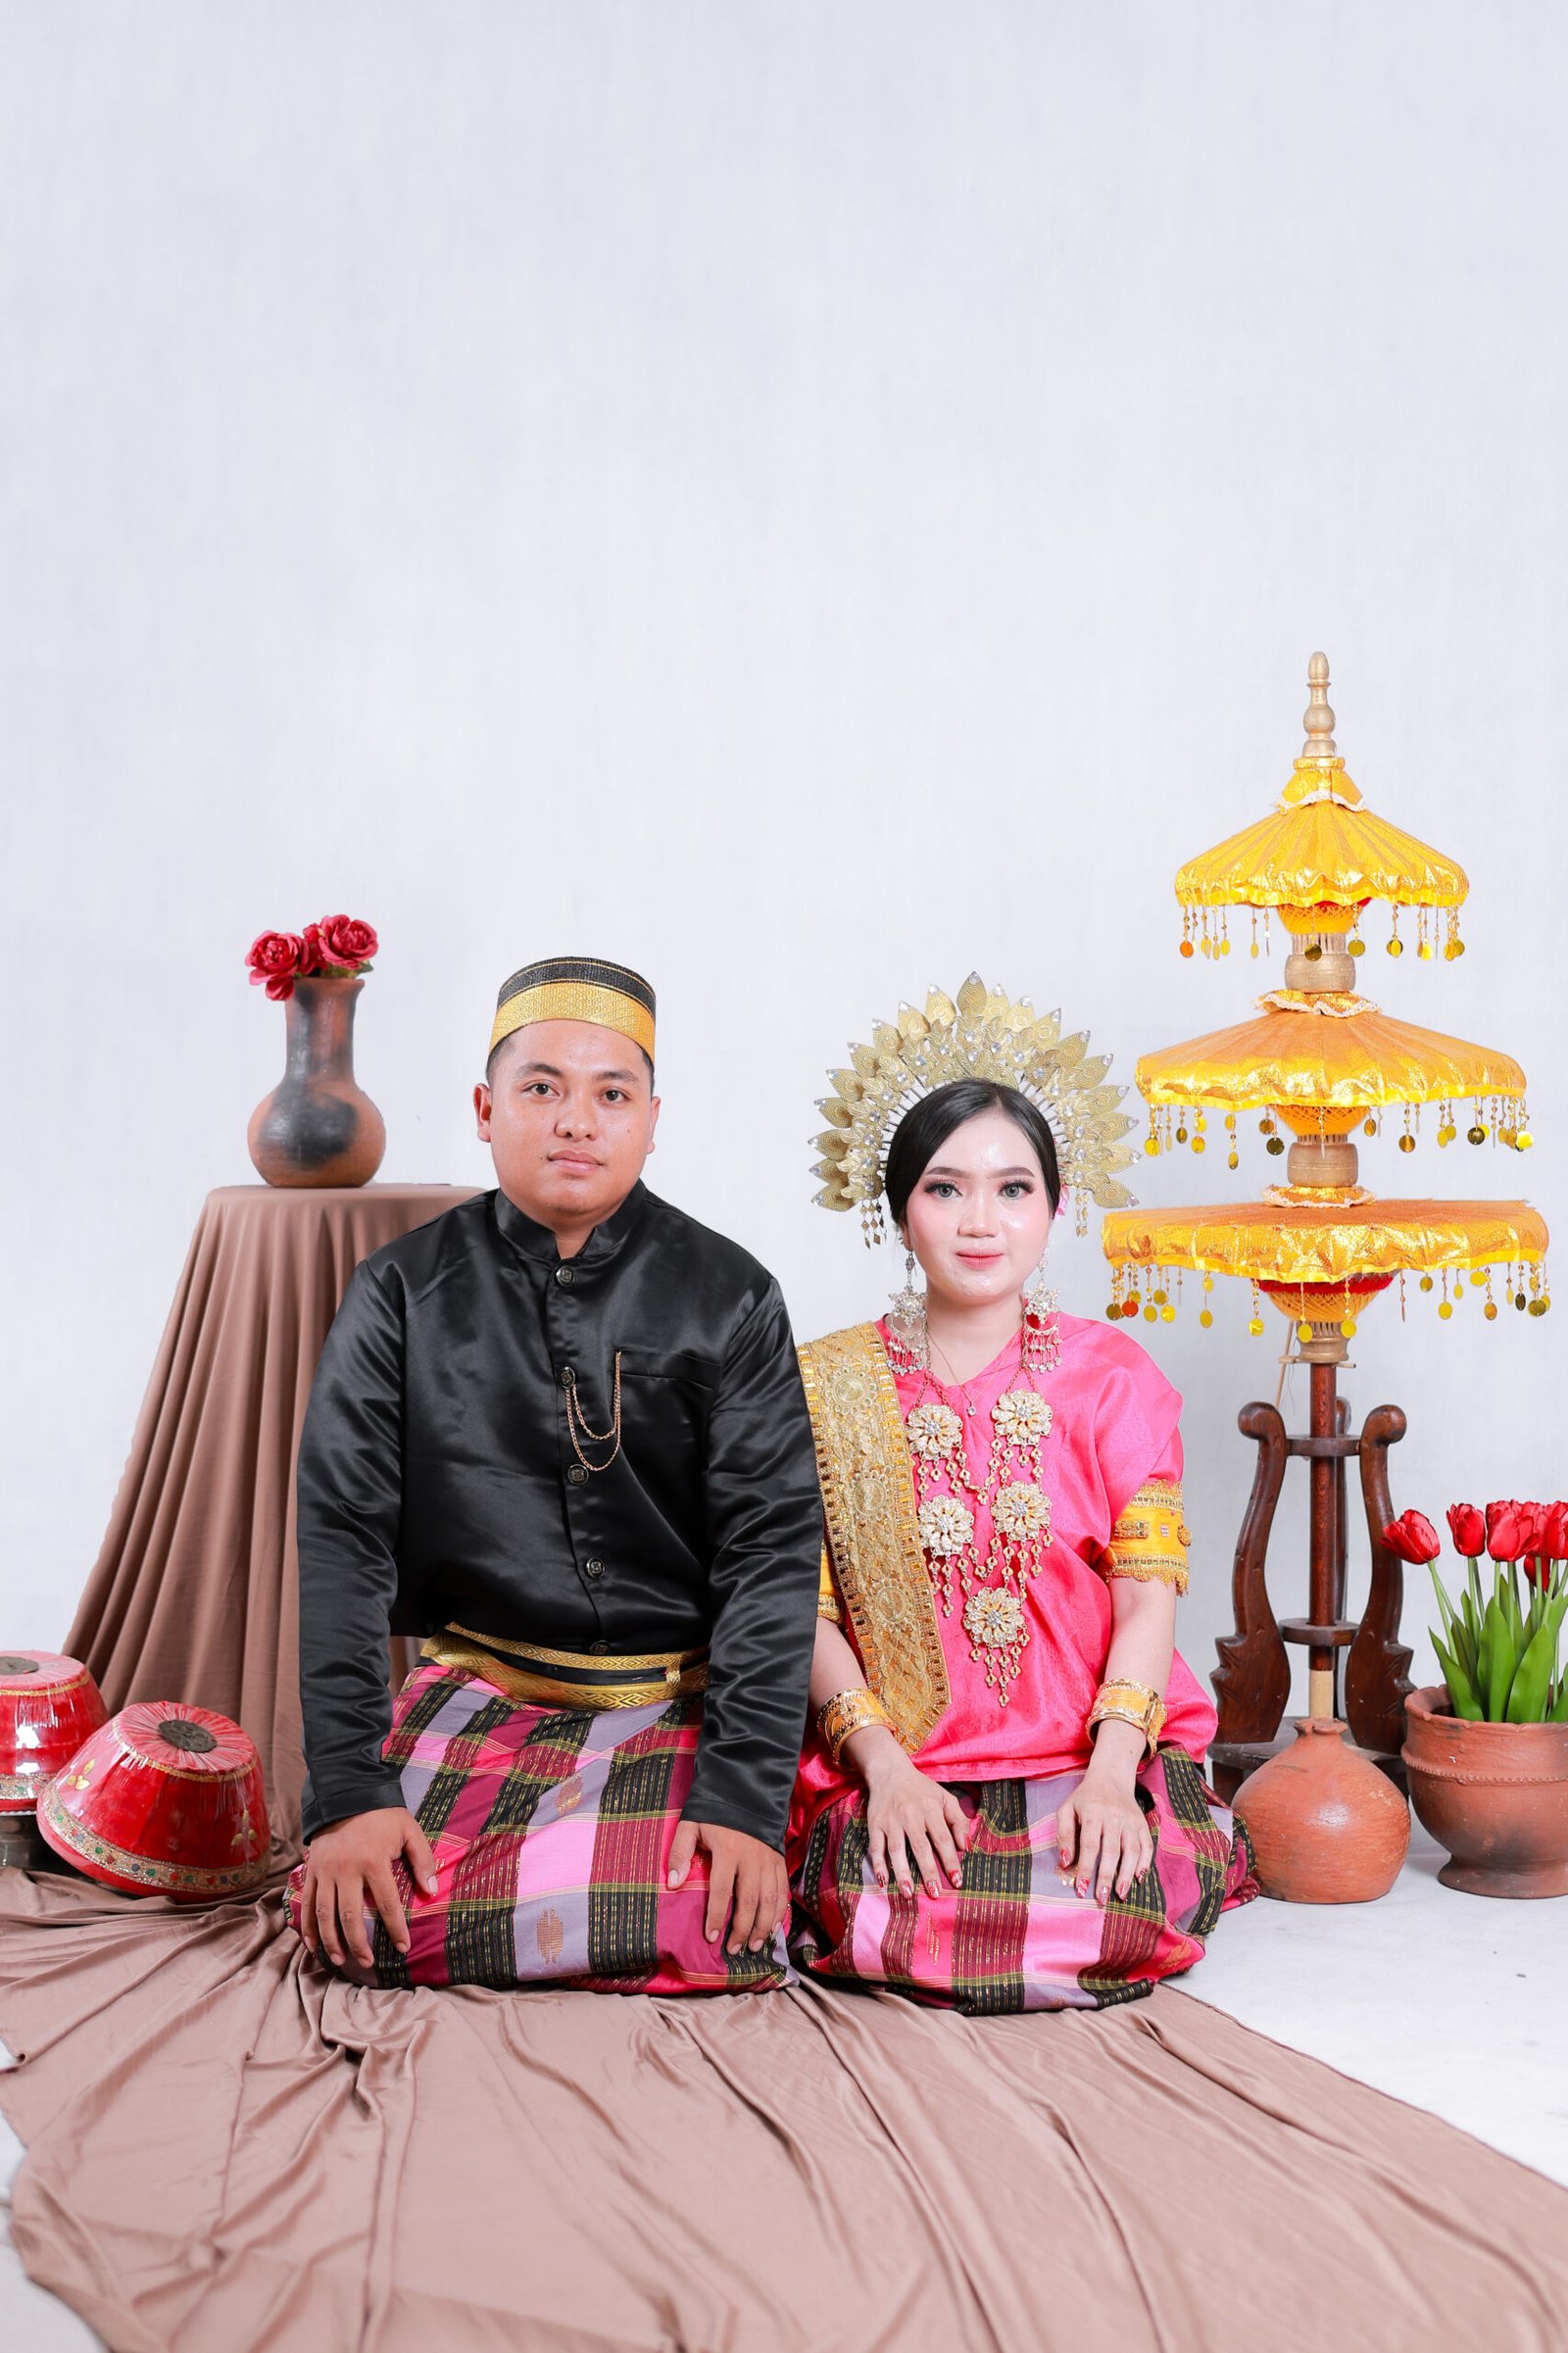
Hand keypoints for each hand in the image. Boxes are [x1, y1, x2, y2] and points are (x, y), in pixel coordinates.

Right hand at [299, 1806, 438, 1969]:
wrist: (346, 1793)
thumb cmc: (382, 1814)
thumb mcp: (409, 1829)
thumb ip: (422, 1859)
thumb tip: (431, 1891)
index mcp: (374, 1861)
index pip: (387, 1904)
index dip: (396, 1929)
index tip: (403, 1948)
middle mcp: (347, 1869)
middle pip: (350, 1916)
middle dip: (359, 1943)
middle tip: (368, 1962)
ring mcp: (326, 1871)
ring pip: (325, 1914)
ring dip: (331, 1941)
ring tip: (340, 1960)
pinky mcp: (312, 1870)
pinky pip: (308, 1903)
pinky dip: (308, 1926)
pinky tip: (313, 1944)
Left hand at [667, 1820, 789, 1954]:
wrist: (745, 1789)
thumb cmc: (713, 1811)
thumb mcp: (690, 1825)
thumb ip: (680, 1852)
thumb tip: (674, 1884)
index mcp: (728, 1851)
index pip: (722, 1891)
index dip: (717, 1917)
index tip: (711, 1938)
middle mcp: (751, 1858)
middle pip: (750, 1900)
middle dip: (742, 1929)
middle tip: (733, 1950)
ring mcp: (768, 1859)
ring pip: (770, 1899)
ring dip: (764, 1926)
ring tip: (754, 1946)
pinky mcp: (779, 1858)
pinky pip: (783, 1889)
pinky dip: (780, 1911)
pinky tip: (773, 1927)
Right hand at [861, 1748, 967, 1898]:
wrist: (889, 1771)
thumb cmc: (921, 1789)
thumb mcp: (945, 1798)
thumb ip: (958, 1820)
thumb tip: (965, 1847)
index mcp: (930, 1808)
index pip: (943, 1838)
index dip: (950, 1861)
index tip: (957, 1881)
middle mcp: (910, 1814)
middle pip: (920, 1847)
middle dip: (928, 1872)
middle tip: (935, 1894)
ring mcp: (891, 1820)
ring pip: (896, 1849)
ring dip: (902, 1872)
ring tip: (908, 1894)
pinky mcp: (875, 1823)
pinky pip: (876, 1846)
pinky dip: (878, 1864)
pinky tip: (883, 1881)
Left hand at [1054, 1765, 1152, 1903]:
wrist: (1110, 1777)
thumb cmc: (1085, 1798)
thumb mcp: (1067, 1809)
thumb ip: (1064, 1835)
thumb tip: (1065, 1863)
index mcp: (1093, 1812)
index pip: (1090, 1845)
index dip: (1086, 1868)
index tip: (1081, 1889)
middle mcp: (1114, 1816)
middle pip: (1112, 1850)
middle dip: (1107, 1877)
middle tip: (1102, 1898)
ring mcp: (1130, 1820)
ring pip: (1131, 1850)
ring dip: (1126, 1874)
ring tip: (1120, 1894)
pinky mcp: (1142, 1823)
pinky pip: (1147, 1845)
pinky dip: (1145, 1863)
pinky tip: (1138, 1879)